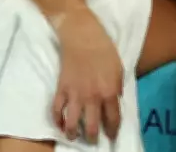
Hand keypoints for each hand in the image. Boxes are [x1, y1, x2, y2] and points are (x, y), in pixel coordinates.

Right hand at [52, 8, 122, 143]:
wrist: (82, 36)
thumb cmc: (104, 49)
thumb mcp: (119, 68)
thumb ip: (117, 87)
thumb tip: (115, 99)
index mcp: (109, 92)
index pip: (113, 119)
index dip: (113, 130)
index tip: (112, 135)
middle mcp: (92, 98)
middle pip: (92, 127)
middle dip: (93, 137)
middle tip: (93, 139)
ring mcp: (74, 95)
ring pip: (72, 124)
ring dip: (73, 133)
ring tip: (75, 135)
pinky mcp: (61, 89)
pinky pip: (56, 110)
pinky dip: (57, 120)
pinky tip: (61, 124)